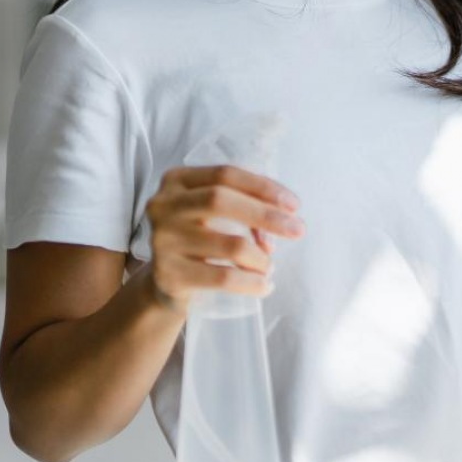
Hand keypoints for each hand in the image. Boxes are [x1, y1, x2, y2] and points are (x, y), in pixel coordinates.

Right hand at [143, 164, 306, 314]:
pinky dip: (251, 282)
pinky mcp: (168, 275)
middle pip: (220, 201)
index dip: (263, 187)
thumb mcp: (211, 214)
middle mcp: (162, 206)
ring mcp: (162, 241)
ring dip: (261, 257)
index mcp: (176, 181)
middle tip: (298, 230)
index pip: (225, 175)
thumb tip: (284, 225)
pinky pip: (222, 277)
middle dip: (266, 215)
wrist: (165, 283)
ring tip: (270, 267)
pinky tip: (264, 286)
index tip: (294, 205)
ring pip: (229, 244)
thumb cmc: (199, 239)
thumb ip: (243, 208)